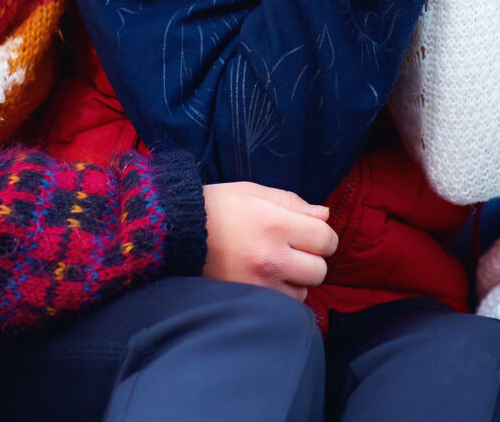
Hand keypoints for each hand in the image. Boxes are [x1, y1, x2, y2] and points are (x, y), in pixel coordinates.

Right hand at [202, 181, 338, 300]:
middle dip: (311, 260)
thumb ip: (293, 203)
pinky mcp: (246, 301)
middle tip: (292, 251)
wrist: (174, 233)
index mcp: (275, 224)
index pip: (325, 239)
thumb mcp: (254, 193)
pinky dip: (279, 296)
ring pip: (302, 293)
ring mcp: (259, 284)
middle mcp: (270, 257)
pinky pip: (282, 306)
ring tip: (273, 266)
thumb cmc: (216, 208)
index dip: (323, 237)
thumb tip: (325, 216)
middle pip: (319, 270)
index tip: (311, 235)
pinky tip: (265, 281)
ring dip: (295, 281)